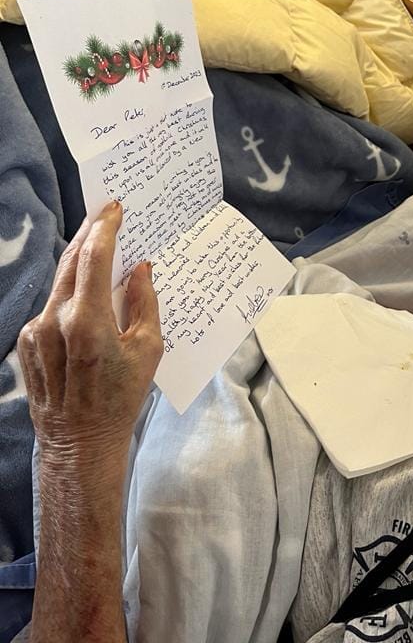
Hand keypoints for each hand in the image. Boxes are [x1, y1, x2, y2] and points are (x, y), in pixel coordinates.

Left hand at [18, 201, 162, 469]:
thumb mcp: (148, 349)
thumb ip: (145, 303)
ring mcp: (36, 332)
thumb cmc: (121, 397)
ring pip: (60, 282)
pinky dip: (69, 294)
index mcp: (88, 321)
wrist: (80, 441)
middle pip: (71, 261)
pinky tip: (85, 296)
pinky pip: (51, 306)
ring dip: (79, 263)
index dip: (105, 227)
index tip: (114, 207)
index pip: (94, 257)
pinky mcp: (28, 342)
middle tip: (105, 214)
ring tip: (98, 249)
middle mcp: (56, 321)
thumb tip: (141, 269)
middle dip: (90, 234)